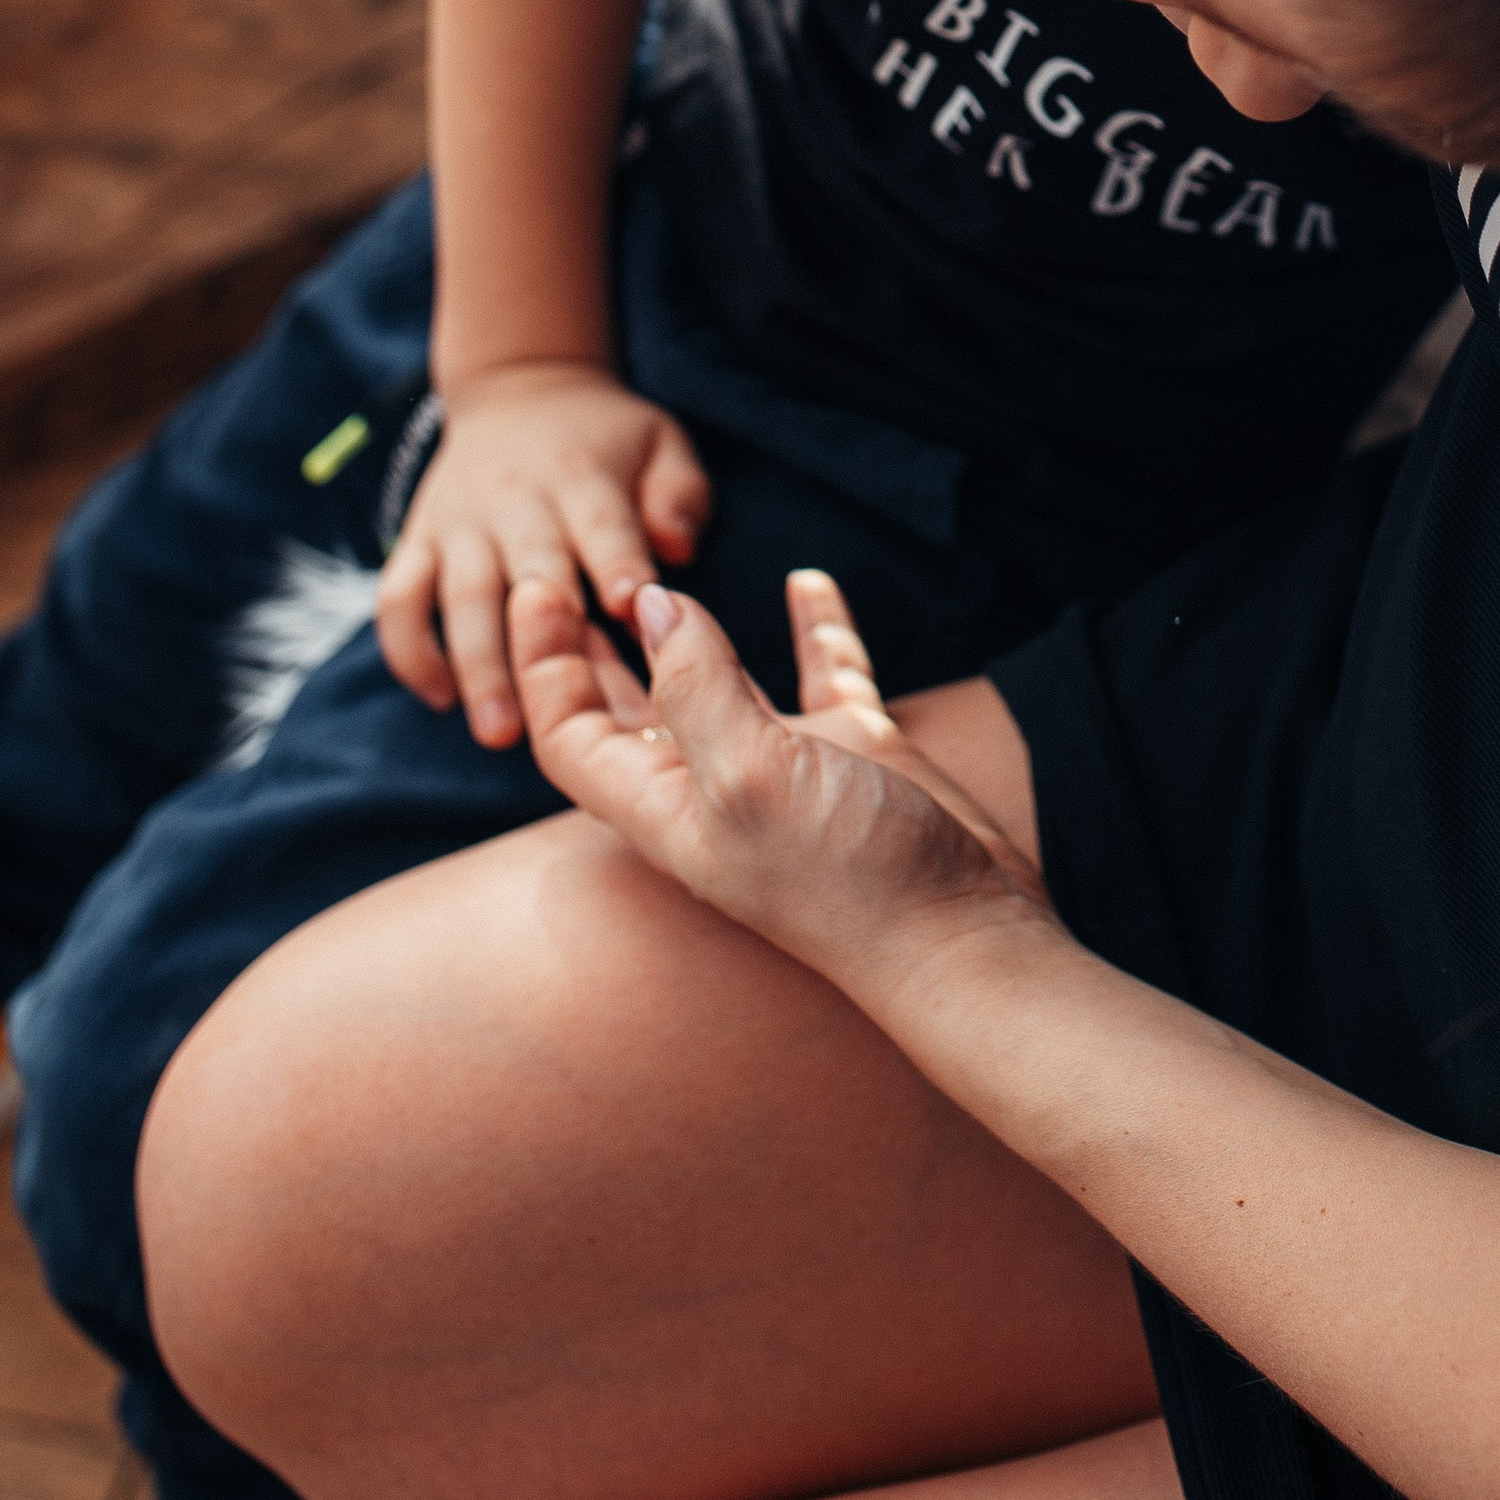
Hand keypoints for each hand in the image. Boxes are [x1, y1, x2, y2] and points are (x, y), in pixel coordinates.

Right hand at [376, 364, 712, 747]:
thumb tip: (676, 548)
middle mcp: (515, 500)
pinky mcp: (417, 539)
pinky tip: (438, 697)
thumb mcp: (659, 441)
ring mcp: (460, 523)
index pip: (601, 523)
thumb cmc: (605, 438)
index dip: (616, 563)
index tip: (630, 614)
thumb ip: (678, 494)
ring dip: (474, 664)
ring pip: (458, 596)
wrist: (520, 387)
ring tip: (496, 730)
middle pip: (526, 571)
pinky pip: (397, 598)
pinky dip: (408, 649)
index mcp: (581, 476)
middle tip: (553, 717)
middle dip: (537, 640)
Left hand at [514, 566, 1050, 1007]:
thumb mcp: (749, 775)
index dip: (544, 666)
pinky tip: (807, 582)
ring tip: (661, 569)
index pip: (572, 734)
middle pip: (629, 707)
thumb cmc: (846, 880)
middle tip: (571, 563)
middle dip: (595, 643)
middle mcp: (717, 786)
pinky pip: (822, 672)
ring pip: (720, 683)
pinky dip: (812, 626)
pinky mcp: (856, 751)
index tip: (538, 585)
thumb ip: (695, 686)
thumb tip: (651, 603)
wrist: (961, 935)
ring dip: (687, 630)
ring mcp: (789, 767)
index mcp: (667, 808)